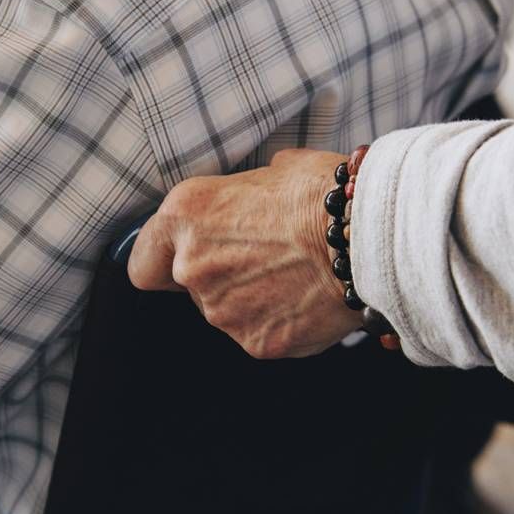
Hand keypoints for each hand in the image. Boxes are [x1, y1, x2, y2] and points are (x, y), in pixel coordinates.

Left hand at [128, 148, 361, 358]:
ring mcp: (224, 311)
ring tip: (298, 273)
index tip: (181, 259)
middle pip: (191, 286)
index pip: (143, 261)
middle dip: (224, 274)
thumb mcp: (274, 170)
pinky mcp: (257, 343)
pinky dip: (283, 321)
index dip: (162, 262)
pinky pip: (263, 333)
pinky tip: (312, 297)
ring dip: (254, 298)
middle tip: (269, 255)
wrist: (370, 236)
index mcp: (187, 216)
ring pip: (228, 312)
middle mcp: (194, 267)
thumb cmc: (325, 192)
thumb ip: (244, 195)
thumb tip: (254, 201)